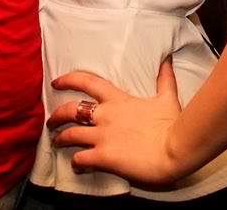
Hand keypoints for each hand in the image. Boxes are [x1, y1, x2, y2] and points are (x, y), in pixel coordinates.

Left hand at [49, 59, 186, 186]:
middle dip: (56, 115)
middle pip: (70, 110)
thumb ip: (164, 78)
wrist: (176, 149)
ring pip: (70, 135)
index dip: (69, 80)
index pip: (88, 82)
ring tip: (57, 143)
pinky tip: (76, 166)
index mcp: (118, 100)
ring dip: (60, 139)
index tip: (56, 82)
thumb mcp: (167, 97)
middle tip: (51, 121)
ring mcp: (102, 137)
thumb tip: (167, 59)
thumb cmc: (172, 124)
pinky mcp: (104, 157)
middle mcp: (105, 116)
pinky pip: (80, 159)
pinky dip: (75, 162)